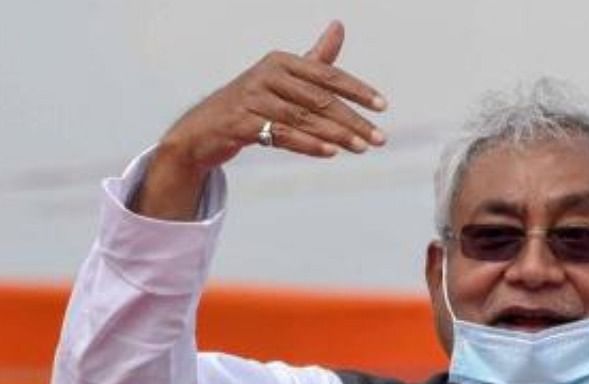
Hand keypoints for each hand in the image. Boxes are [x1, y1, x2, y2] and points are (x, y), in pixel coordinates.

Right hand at [133, 21, 385, 219]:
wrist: (206, 126)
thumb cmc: (253, 99)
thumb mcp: (284, 76)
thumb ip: (315, 58)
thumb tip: (339, 26)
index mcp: (281, 61)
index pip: (327, 74)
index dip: (357, 90)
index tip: (382, 106)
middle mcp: (266, 75)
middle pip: (319, 99)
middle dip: (353, 120)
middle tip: (379, 138)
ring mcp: (252, 99)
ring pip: (303, 118)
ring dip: (336, 135)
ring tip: (361, 147)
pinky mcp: (241, 123)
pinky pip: (282, 135)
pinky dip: (309, 145)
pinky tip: (331, 153)